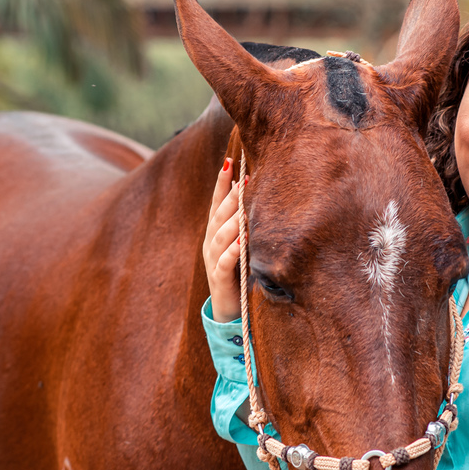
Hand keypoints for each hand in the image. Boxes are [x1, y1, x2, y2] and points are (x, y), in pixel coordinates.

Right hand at [203, 158, 242, 323]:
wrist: (230, 308)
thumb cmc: (240, 271)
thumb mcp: (242, 244)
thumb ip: (244, 223)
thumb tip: (257, 195)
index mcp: (216, 232)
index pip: (217, 203)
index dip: (222, 183)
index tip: (230, 161)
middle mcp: (211, 243)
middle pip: (219, 215)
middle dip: (231, 196)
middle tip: (243, 177)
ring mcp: (213, 260)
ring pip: (221, 235)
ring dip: (233, 219)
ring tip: (244, 204)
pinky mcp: (220, 278)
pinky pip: (225, 261)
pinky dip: (233, 250)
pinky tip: (243, 240)